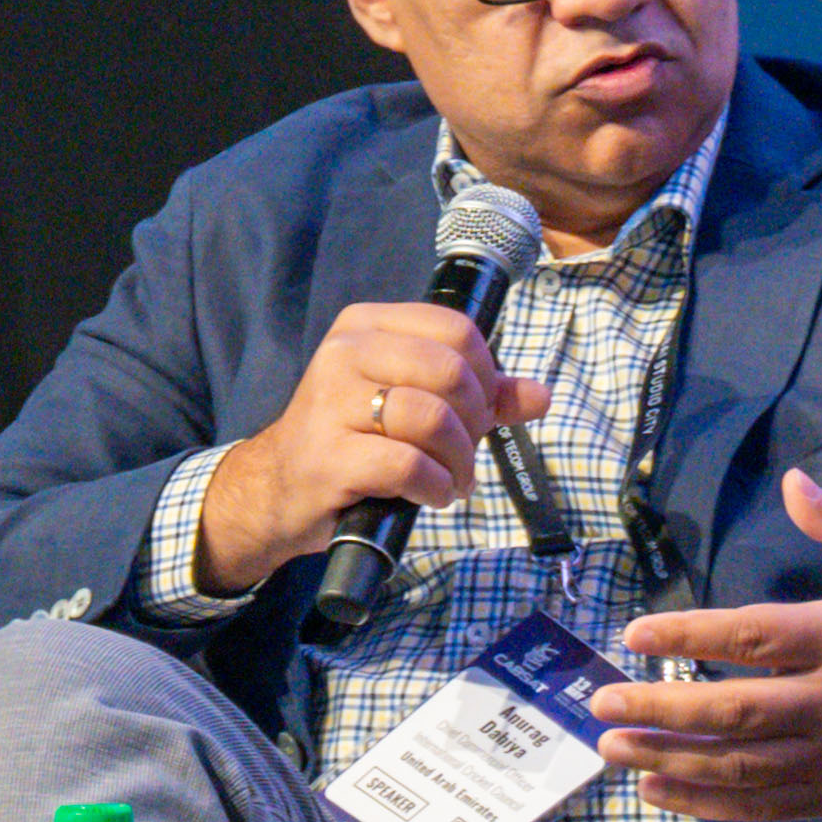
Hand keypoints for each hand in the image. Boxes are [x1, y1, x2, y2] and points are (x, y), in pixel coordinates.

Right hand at [194, 300, 548, 594]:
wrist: (280, 488)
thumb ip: (481, 396)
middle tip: (463, 451)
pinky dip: (436, 486)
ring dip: (460, 461)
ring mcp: (329, 404)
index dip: (486, 375)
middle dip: (475, 422)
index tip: (477, 410)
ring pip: (434, 419)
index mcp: (367, 327)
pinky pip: (409, 465)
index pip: (457, 330)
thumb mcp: (417, 404)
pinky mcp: (328, 456)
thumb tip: (541, 395)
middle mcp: (343, 354)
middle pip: (450, 372)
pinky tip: (430, 494)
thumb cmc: (357, 439)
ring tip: (451, 478)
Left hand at [592, 472, 821, 821]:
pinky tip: (659, 789)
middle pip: (733, 710)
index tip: (634, 633)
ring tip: (613, 747)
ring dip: (669, 757)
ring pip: (738, 762)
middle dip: (660, 707)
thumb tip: (793, 482)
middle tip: (600, 702)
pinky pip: (760, 802)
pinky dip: (705, 800)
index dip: (688, 634)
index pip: (753, 636)